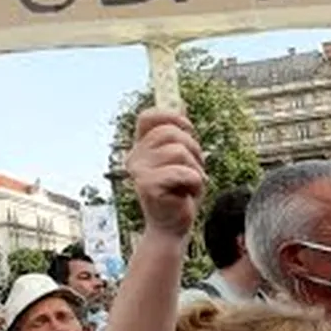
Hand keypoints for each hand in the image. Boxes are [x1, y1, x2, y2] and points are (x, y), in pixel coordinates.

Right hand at [126, 109, 205, 237]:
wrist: (173, 227)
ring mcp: (139, 171)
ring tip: (188, 184)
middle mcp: (135, 157)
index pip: (149, 117)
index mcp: (141, 147)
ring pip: (180, 151)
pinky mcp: (147, 186)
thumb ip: (179, 134)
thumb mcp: (183, 158)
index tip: (188, 131)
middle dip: (193, 148)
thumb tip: (180, 102)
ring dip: (195, 168)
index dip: (172, 117)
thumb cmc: (179, 193)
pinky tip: (185, 195)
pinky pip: (183, 172)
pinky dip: (194, 182)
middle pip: (171, 131)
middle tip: (192, 169)